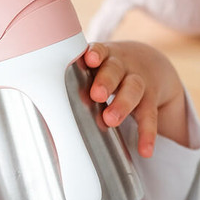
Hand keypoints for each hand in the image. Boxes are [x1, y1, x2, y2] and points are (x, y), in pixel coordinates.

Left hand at [84, 41, 188, 157]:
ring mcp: (138, 81)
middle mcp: (122, 65)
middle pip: (115, 70)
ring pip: (133, 89)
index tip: (89, 59)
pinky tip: (144, 150)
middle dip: (106, 81)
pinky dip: (147, 133)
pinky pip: (150, 116)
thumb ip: (77, 74)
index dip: (95, 54)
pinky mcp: (150, 100)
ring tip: (110, 120)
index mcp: (104, 55)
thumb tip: (48, 98)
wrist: (149, 62)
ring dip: (122, 104)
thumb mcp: (96, 62)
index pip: (100, 50)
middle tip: (96, 95)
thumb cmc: (108, 66)